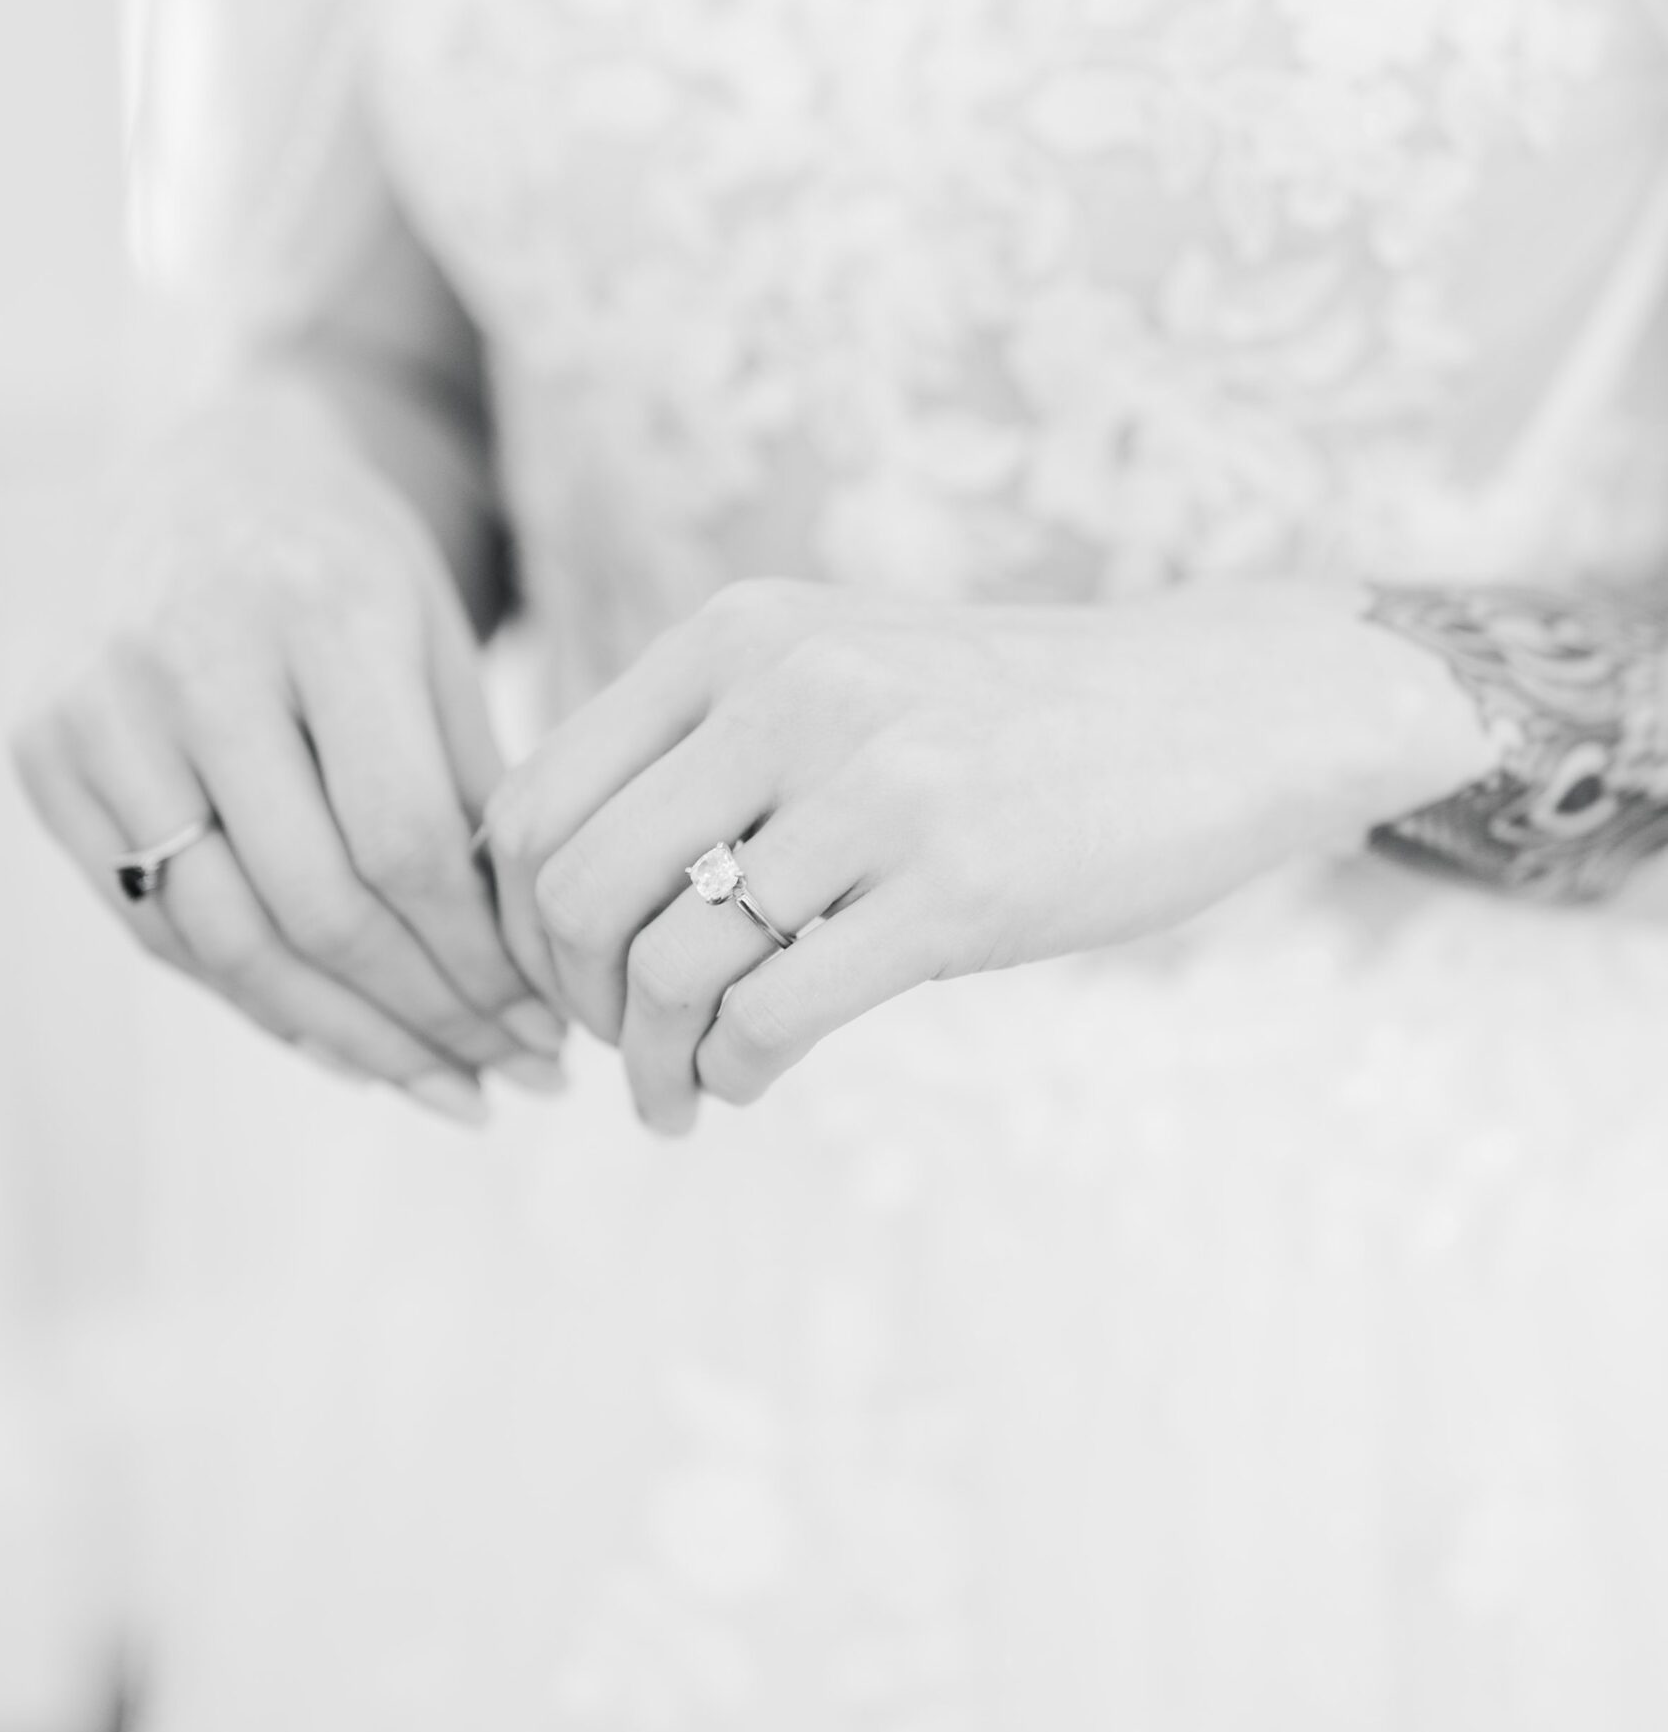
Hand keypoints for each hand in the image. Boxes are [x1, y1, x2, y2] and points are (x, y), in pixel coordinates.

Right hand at [13, 381, 564, 1121]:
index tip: (548, 1026)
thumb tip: (537, 980)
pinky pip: (158, 926)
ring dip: (349, 1041)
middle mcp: (192, 660)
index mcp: (321, 616)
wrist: (212, 478)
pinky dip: (259, 1003)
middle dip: (428, 1018)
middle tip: (515, 1081)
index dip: (477, 959)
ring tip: (447, 1089)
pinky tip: (351, 1046)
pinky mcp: (44, 751)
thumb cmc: (357, 573)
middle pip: (313, 905)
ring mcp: (99, 709)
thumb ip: (478, 794)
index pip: (401, 840)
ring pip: (225, 941)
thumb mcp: (443, 644)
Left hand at [484, 577, 1486, 1134]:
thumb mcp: (837, 669)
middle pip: (573, 892)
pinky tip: (751, 1083)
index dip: (514, 922)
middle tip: (614, 1050)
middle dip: (567, 1004)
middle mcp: (787, 690)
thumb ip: (704, 742)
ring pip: (663, 969)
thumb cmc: (1003, 715)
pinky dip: (732, 1076)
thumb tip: (546, 887)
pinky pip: (770, 1018)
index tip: (560, 981)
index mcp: (735, 635)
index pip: (534, 799)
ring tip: (676, 1096)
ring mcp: (873, 787)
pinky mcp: (953, 887)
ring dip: (648, 1066)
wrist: (1217, 707)